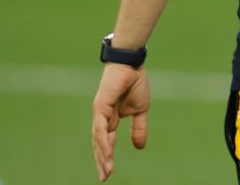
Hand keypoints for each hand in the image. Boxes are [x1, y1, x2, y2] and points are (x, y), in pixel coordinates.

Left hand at [92, 64, 150, 180]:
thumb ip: (138, 128)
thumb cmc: (134, 84)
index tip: (108, 173)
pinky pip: (100, 128)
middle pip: (100, 144)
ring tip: (106, 170)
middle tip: (104, 178)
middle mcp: (102, 118)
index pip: (107, 142)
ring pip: (98, 139)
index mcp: (110, 119)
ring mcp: (99, 113)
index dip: (107, 157)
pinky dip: (103, 141)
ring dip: (102, 155)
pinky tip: (105, 152)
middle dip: (102, 161)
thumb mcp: (140, 111)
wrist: (131, 65)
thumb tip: (139, 148)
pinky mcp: (100, 107)